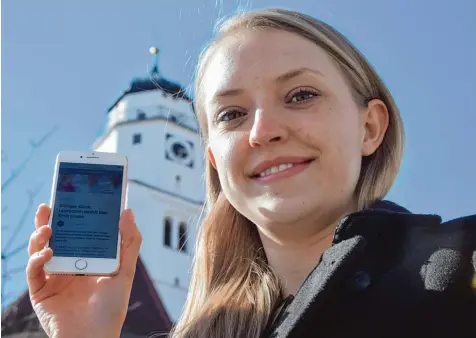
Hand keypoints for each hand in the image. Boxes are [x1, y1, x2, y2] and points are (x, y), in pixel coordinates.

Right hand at [26, 204, 141, 337]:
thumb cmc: (111, 307)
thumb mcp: (125, 271)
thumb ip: (129, 242)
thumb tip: (127, 211)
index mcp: (87, 257)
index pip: (78, 230)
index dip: (74, 213)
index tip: (73, 194)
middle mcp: (69, 263)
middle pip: (55, 236)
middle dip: (50, 219)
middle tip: (50, 205)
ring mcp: (53, 276)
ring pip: (39, 248)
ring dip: (40, 235)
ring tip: (48, 227)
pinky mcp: (40, 290)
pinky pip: (33, 271)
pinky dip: (37, 259)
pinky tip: (48, 253)